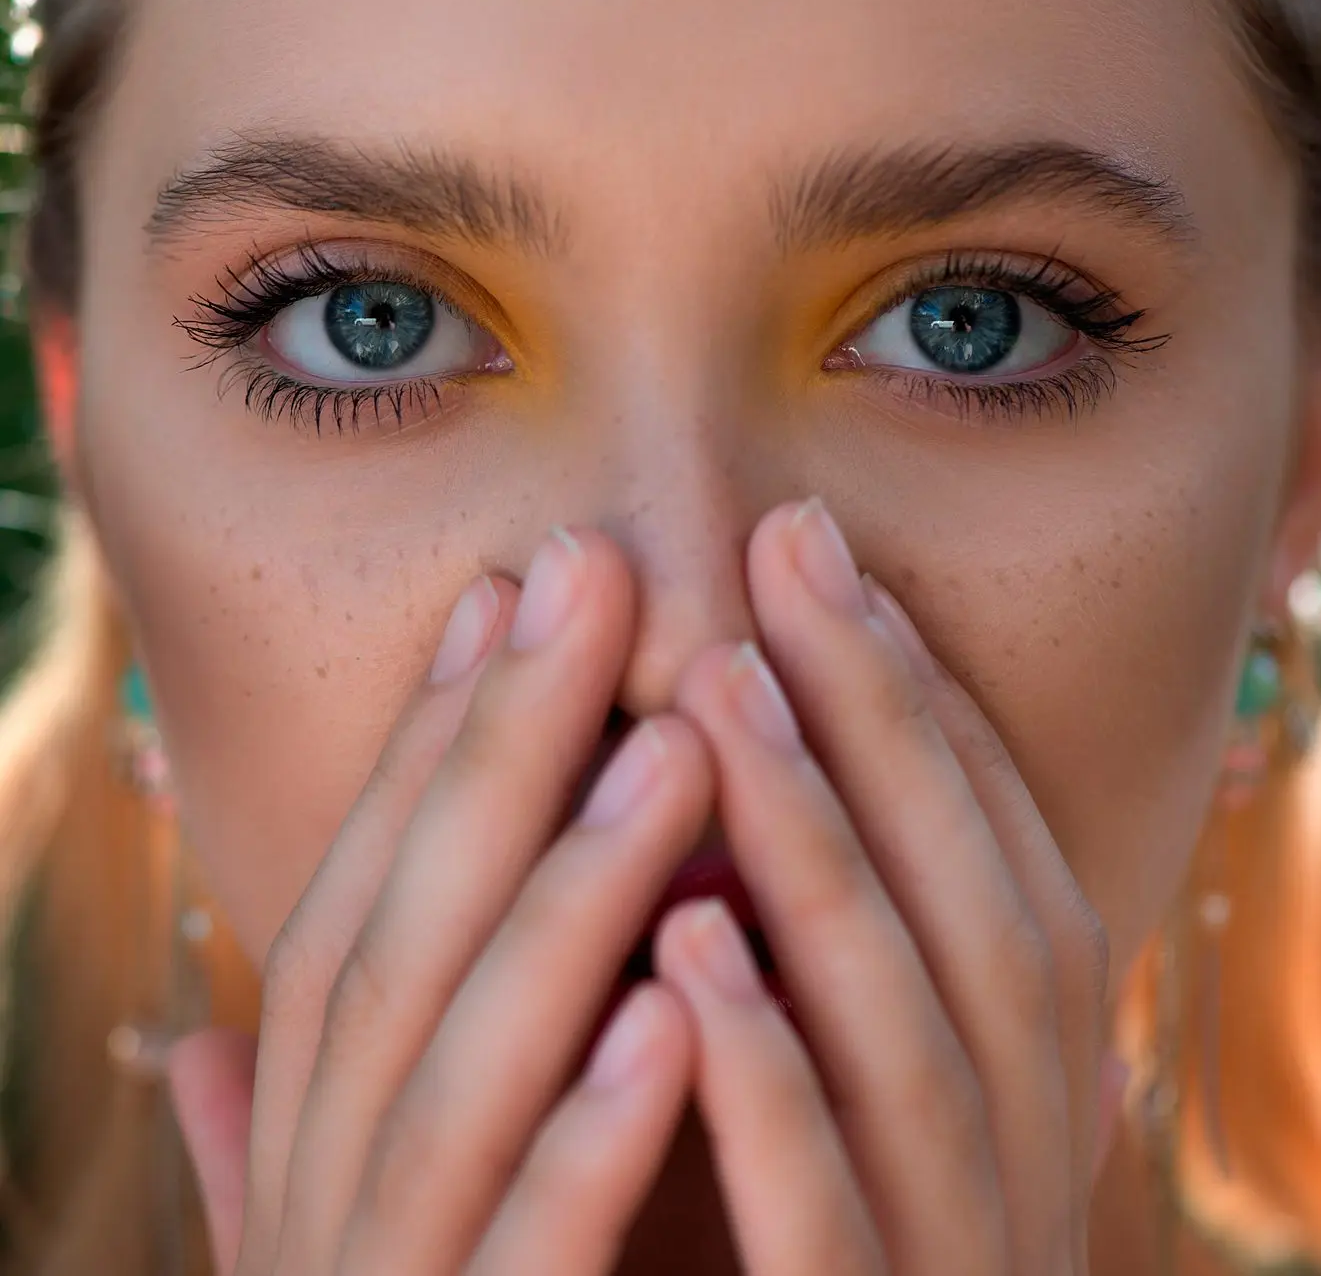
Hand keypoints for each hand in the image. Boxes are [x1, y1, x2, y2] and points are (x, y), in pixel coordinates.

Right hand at [169, 528, 713, 1275]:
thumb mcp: (335, 1239)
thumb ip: (274, 1141)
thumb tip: (184, 1042)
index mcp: (308, 1144)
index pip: (355, 904)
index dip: (422, 741)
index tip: (506, 591)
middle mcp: (322, 1198)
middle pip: (405, 941)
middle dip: (496, 749)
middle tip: (592, 574)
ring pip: (462, 1074)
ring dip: (566, 901)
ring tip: (675, 746)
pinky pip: (532, 1265)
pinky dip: (588, 1143)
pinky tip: (675, 1019)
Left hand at [657, 499, 1109, 1275]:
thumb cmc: (827, 1253)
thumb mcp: (858, 1097)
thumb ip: (838, 957)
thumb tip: (789, 776)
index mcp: (1022, 1074)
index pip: (991, 851)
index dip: (918, 700)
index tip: (824, 564)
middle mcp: (1024, 1147)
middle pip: (969, 896)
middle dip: (881, 717)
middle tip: (785, 553)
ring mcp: (965, 1251)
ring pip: (911, 1030)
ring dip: (820, 848)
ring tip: (721, 691)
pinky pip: (830, 1215)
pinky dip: (771, 1080)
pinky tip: (688, 953)